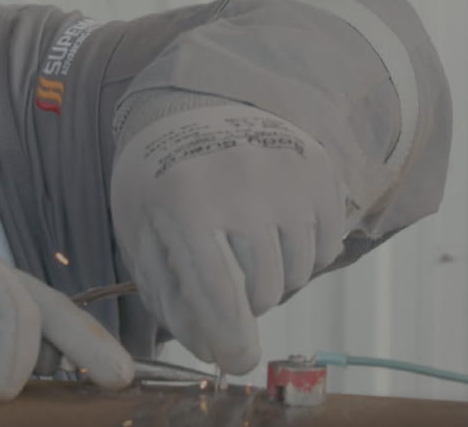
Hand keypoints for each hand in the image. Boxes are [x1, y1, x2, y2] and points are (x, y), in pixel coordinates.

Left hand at [110, 102, 346, 373]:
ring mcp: (286, 171)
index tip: (235, 361)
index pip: (219, 294)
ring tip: (246, 250)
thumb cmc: (159, 180)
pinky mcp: (318, 167)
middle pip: (264, 289)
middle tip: (227, 279)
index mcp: (185, 202)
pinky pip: (326, 247)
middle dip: (245, 303)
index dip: (230, 340)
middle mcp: (241, 182)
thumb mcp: (141, 233)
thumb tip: (212, 349)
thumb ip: (169, 296)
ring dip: (274, 280)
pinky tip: (274, 231)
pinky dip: (303, 256)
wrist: (192, 106)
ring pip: (298, 272)